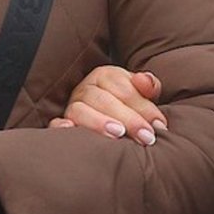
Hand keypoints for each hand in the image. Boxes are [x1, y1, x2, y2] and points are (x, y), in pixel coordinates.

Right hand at [48, 67, 166, 144]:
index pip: (123, 88)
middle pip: (102, 99)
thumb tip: (145, 81)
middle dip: (127, 118)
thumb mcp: (141, 94)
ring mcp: (71, 106)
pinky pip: (55, 123)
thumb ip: (148, 86)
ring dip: (98, 122)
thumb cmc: (128, 108)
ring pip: (80, 110)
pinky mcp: (60, 123)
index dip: (142, 106)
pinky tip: (71, 130)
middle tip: (146, 137)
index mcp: (105, 76)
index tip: (158, 126)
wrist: (112, 119)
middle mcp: (85, 88)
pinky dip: (61, 127)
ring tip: (117, 135)